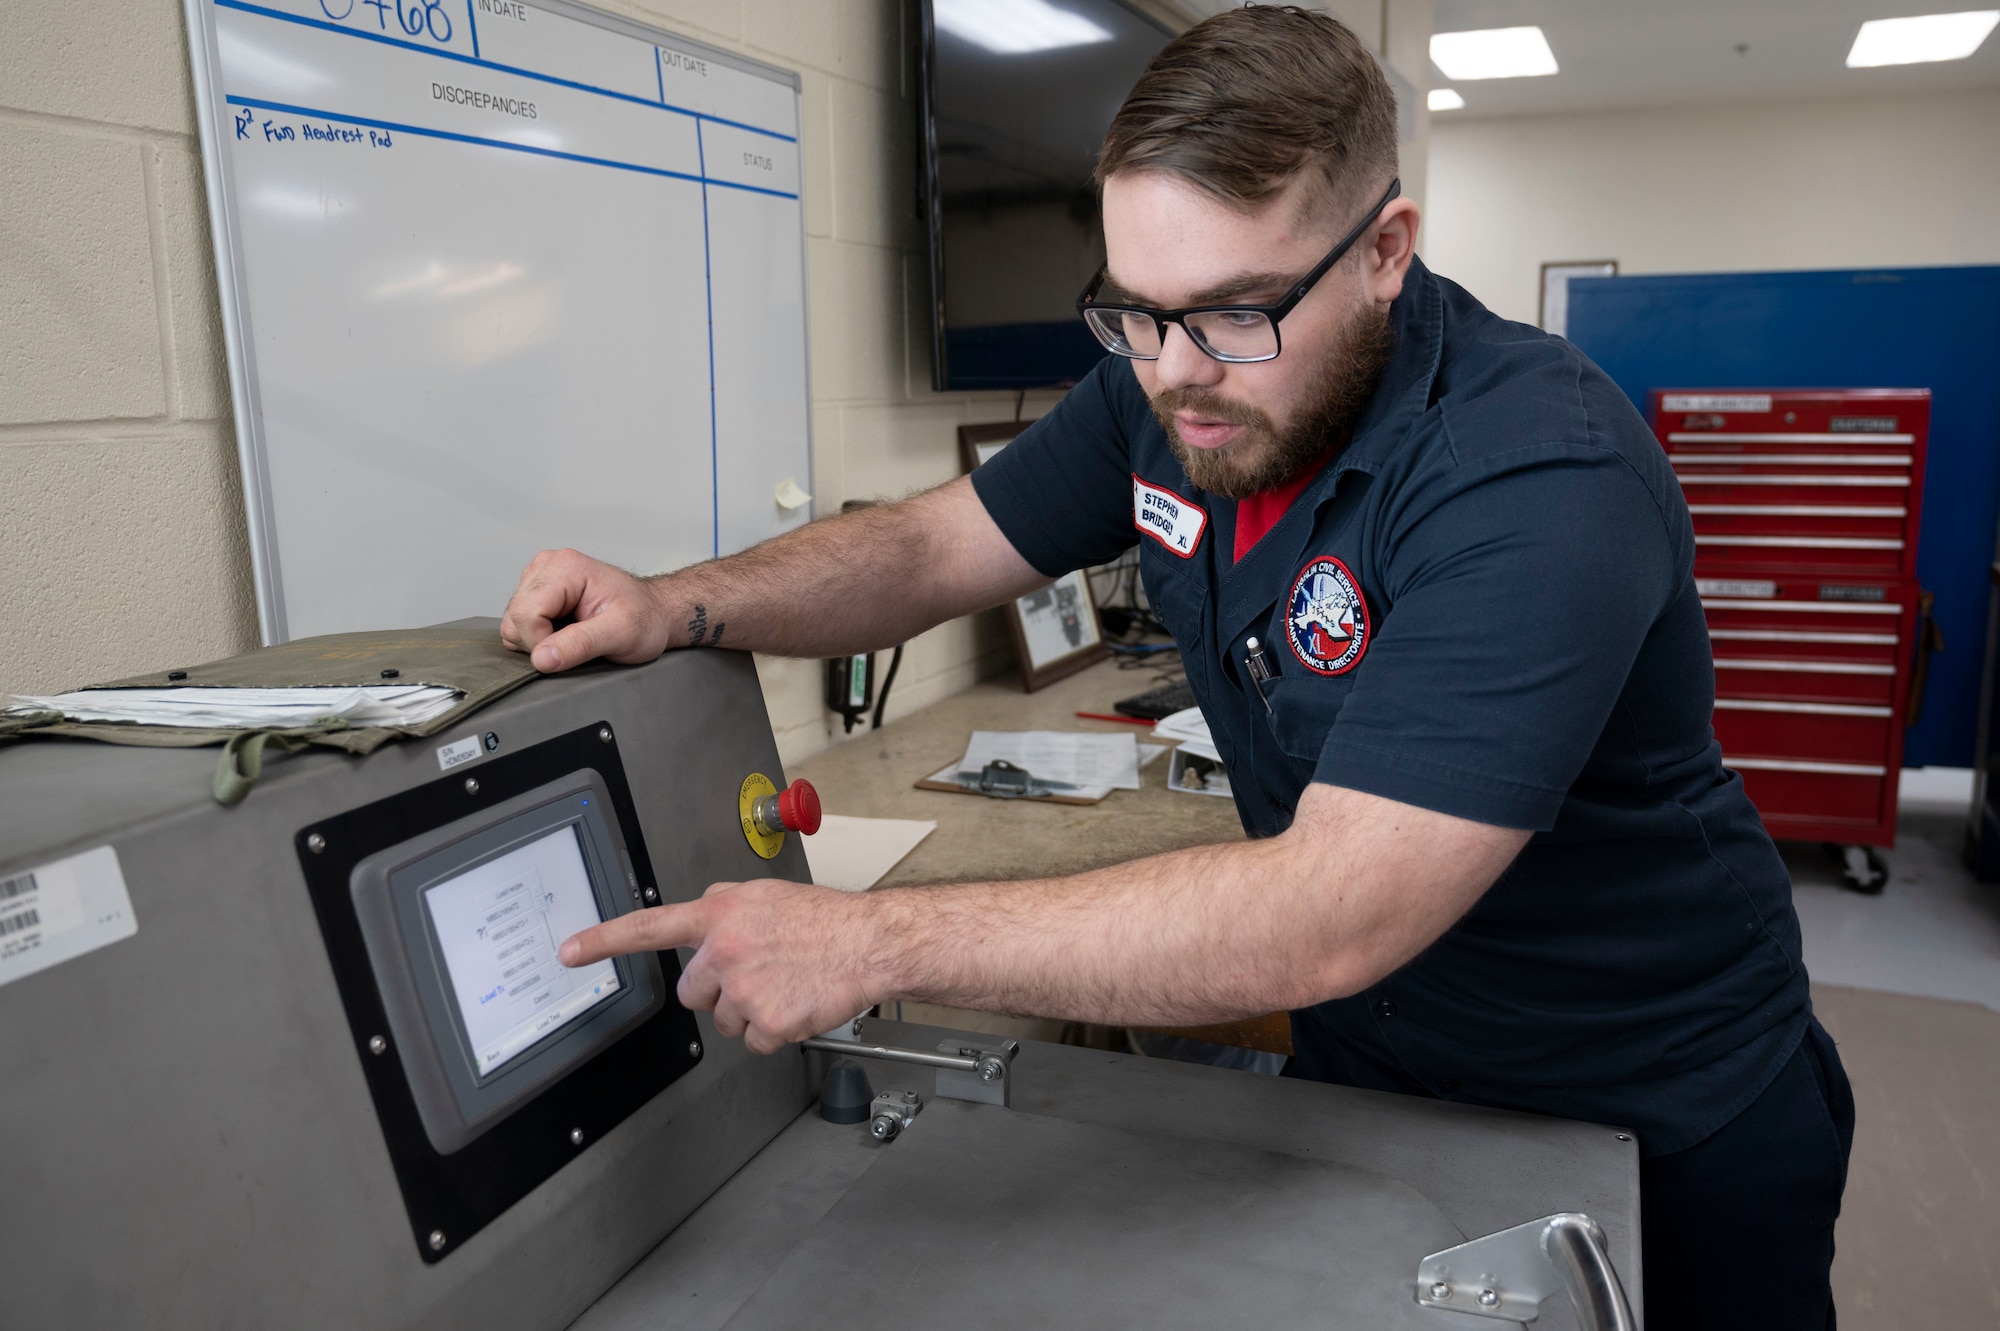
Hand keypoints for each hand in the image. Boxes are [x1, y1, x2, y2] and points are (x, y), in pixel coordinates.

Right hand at [499, 548, 671, 671]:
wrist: (653, 613)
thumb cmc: (644, 618)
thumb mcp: (622, 634)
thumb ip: (581, 645)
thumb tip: (542, 658)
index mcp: (566, 567)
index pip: (526, 613)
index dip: (542, 642)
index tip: (570, 651)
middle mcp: (547, 566)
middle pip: (515, 618)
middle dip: (540, 642)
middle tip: (577, 642)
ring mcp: (539, 578)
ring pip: (513, 623)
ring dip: (539, 640)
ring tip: (575, 635)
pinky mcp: (537, 593)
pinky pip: (518, 625)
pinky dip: (538, 637)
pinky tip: (565, 632)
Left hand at [558, 879, 884, 1053]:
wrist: (870, 943)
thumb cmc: (827, 919)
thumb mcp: (767, 894)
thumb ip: (727, 905)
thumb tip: (703, 915)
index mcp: (721, 914)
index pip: (650, 926)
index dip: (603, 940)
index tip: (569, 951)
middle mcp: (725, 950)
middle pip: (692, 992)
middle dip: (715, 991)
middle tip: (754, 976)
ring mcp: (744, 988)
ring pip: (724, 1020)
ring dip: (749, 1011)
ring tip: (785, 984)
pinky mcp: (767, 1020)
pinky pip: (754, 1041)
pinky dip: (775, 1031)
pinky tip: (797, 1004)